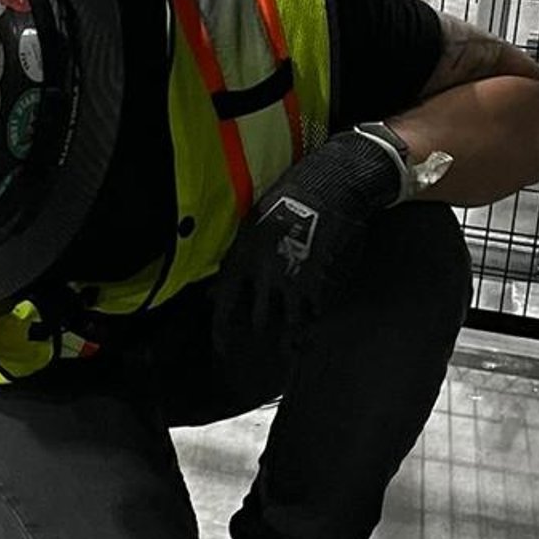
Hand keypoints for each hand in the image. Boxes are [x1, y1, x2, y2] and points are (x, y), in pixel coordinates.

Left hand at [213, 127, 408, 356]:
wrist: (326, 190)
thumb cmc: (285, 201)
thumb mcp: (251, 226)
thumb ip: (234, 262)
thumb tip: (213, 293)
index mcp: (243, 259)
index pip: (224, 305)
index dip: (221, 331)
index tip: (222, 348)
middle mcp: (265, 274)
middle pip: (258, 319)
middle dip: (260, 328)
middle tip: (263, 338)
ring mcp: (294, 280)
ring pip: (288, 321)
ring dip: (289, 331)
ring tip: (291, 342)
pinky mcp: (319, 282)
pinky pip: (314, 311)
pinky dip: (312, 316)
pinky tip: (312, 318)